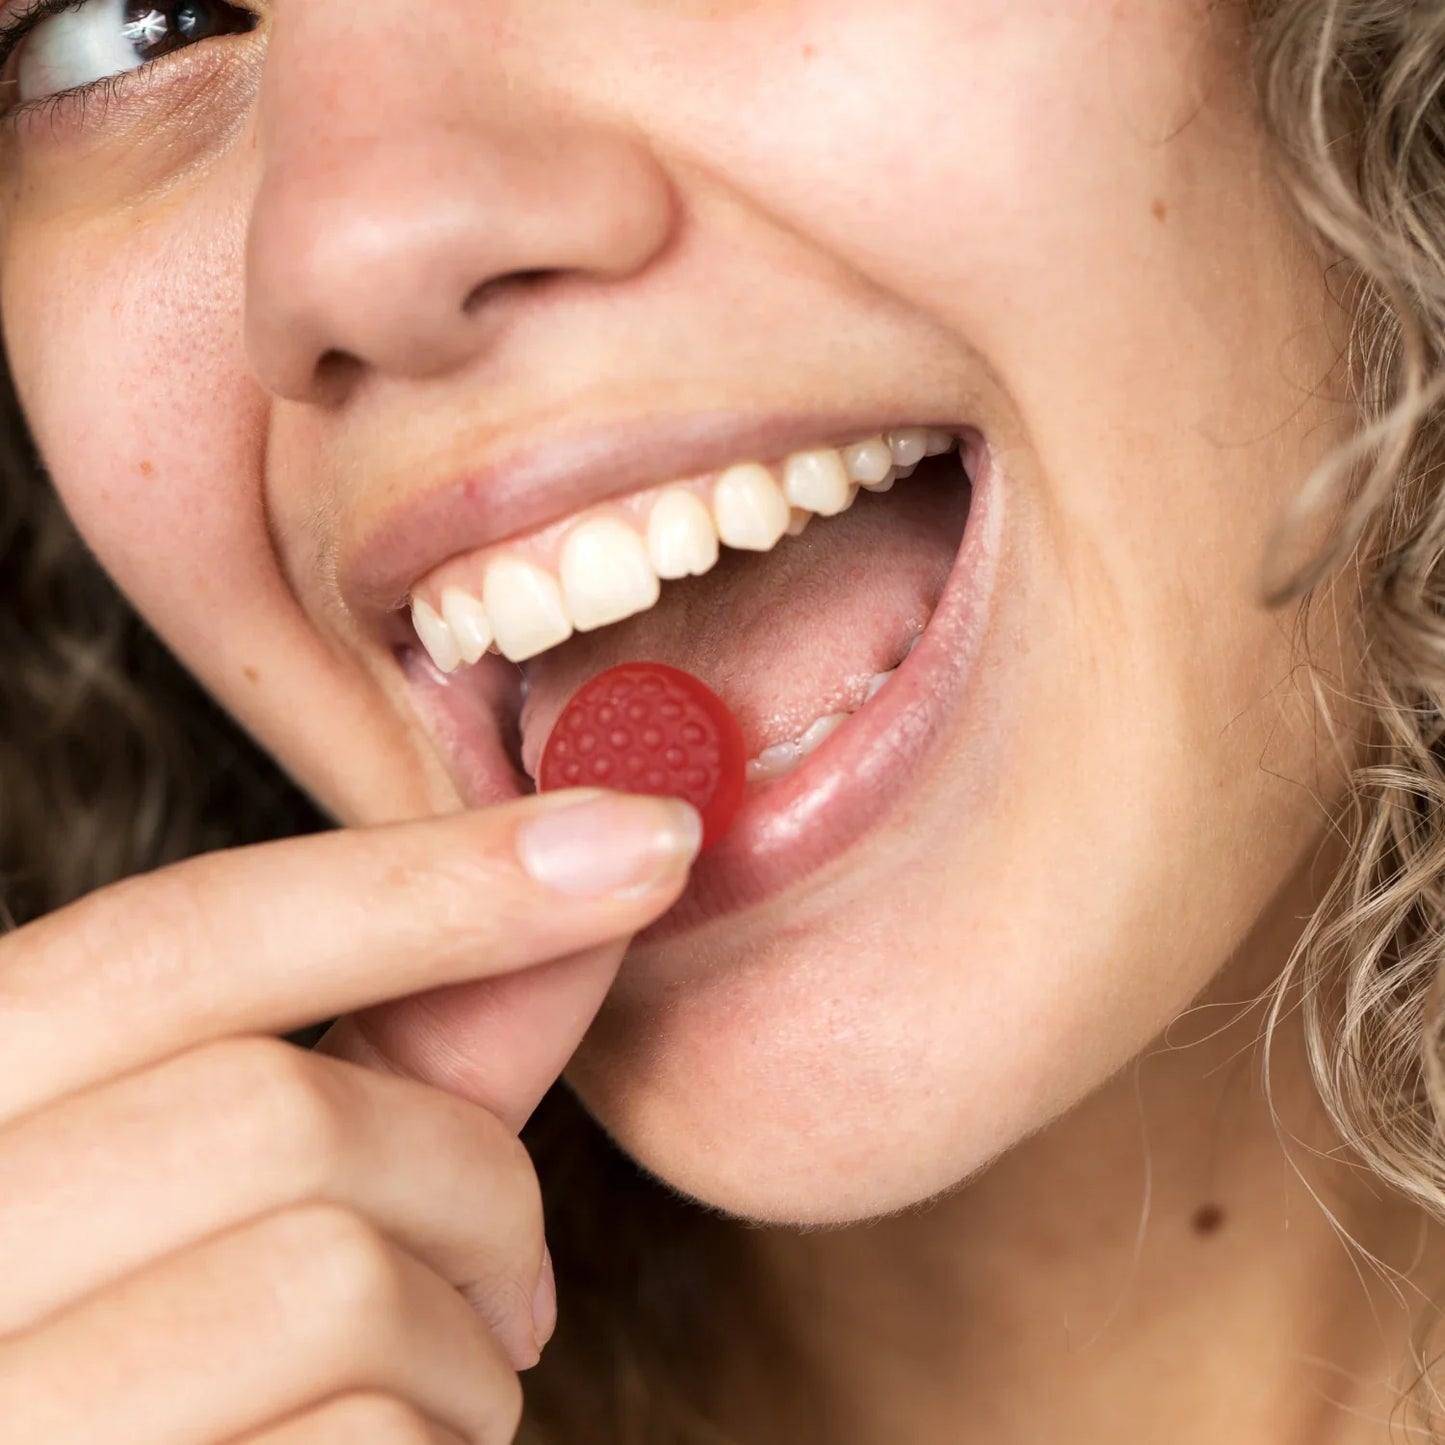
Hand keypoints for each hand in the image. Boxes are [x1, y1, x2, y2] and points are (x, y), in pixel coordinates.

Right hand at [0, 790, 698, 1443]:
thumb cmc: (180, 1387)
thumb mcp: (246, 1199)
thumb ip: (403, 1051)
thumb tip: (598, 869)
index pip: (179, 938)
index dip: (433, 877)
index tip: (645, 836)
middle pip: (280, 1114)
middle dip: (471, 1181)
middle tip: (513, 1278)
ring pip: (334, 1280)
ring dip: (462, 1346)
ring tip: (440, 1399)